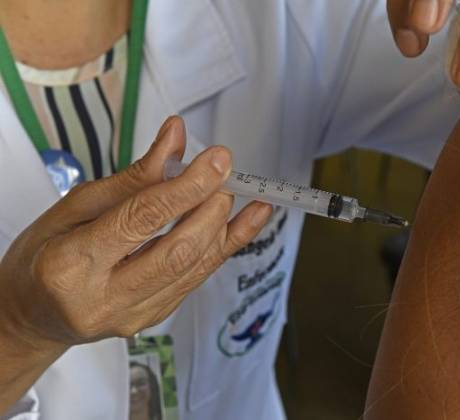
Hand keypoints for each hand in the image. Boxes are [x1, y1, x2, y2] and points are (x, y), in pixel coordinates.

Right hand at [0, 116, 271, 347]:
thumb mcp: (73, 207)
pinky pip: (196, 279)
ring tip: (238, 192)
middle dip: (211, 208)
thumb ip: (132, 177)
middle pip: (178, 251)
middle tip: (225, 173)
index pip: (142, 219)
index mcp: (72, 263)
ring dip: (225, 226)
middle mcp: (104, 298)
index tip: (217, 159)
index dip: (187, 186)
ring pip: (194, 268)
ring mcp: (132, 316)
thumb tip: (175, 139)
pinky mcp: (152, 319)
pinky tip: (244, 222)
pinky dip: (223, 247)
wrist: (32, 315)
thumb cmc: (42, 257)